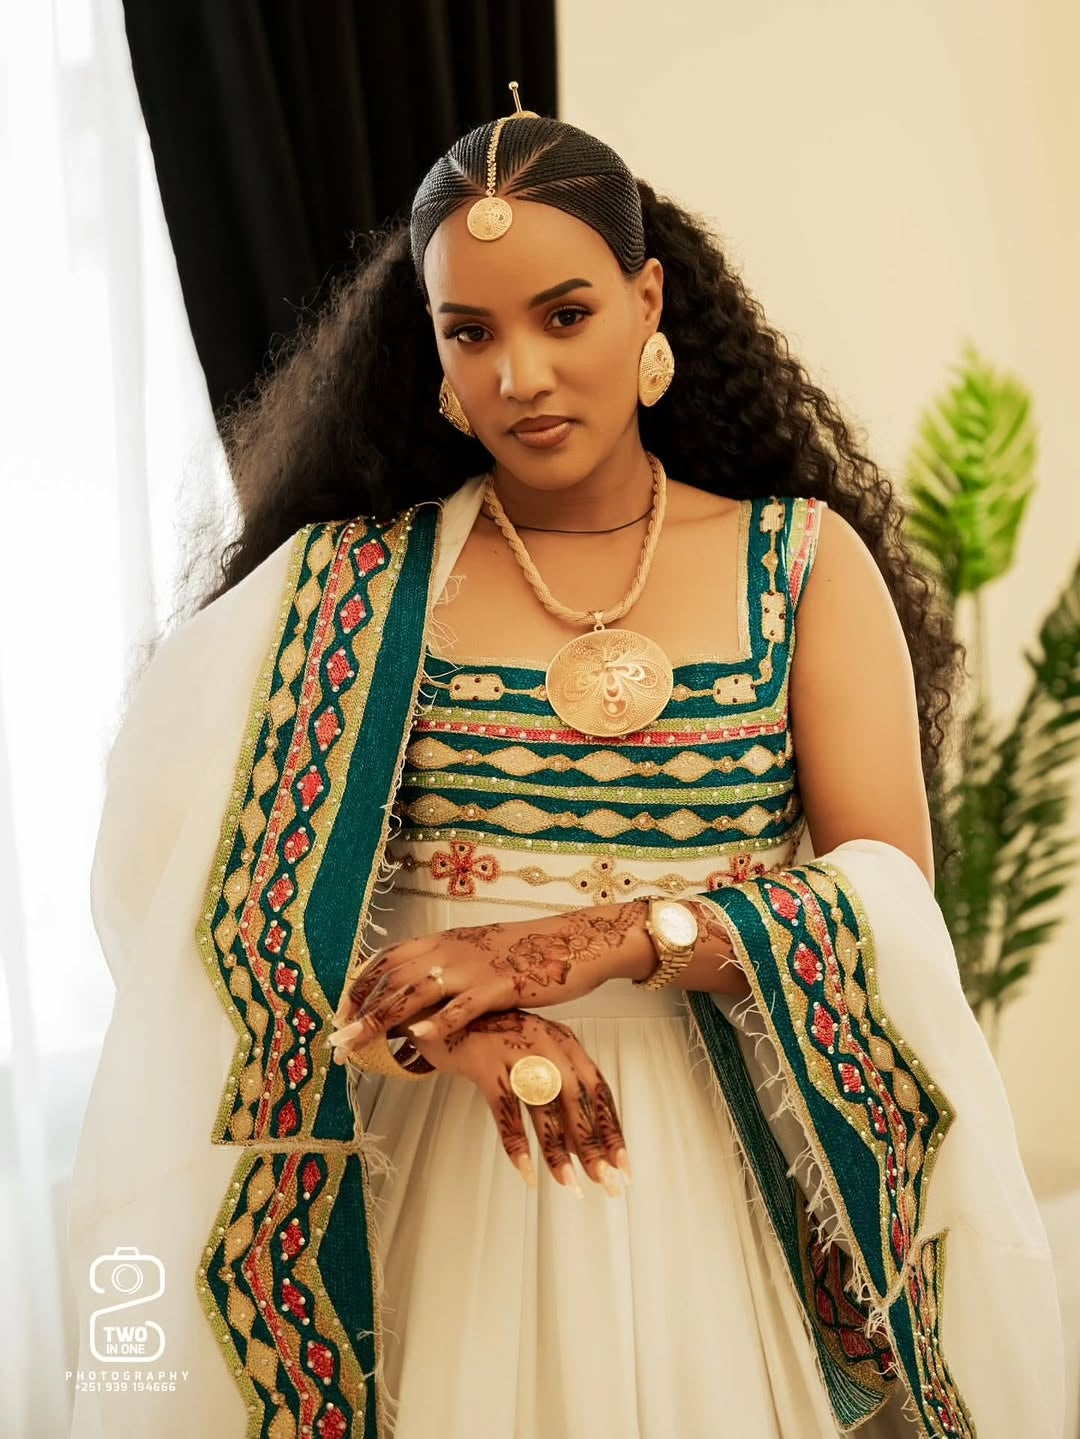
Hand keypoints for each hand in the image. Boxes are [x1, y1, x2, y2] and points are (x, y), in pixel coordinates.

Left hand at [329, 900, 653, 1051]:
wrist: (571, 942)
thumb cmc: (524, 952)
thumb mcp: (476, 953)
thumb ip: (446, 970)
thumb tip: (418, 996)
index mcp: (443, 941)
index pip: (387, 960)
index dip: (359, 986)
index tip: (339, 1012)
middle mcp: (451, 951)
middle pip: (392, 980)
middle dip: (360, 1011)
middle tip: (336, 1039)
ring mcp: (474, 968)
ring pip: (417, 994)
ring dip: (382, 1021)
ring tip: (357, 1043)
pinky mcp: (500, 986)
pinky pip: (463, 1007)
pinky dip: (437, 1022)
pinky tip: (415, 1037)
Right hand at [364, 1006, 633, 1194]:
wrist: (443, 1010)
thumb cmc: (492, 1038)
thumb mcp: (532, 1054)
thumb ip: (557, 1091)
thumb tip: (581, 1144)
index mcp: (563, 1041)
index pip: (597, 1089)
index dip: (612, 1129)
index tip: (624, 1166)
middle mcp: (546, 1043)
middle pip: (577, 1101)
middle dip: (593, 1146)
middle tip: (606, 1183)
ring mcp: (515, 1050)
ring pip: (544, 1107)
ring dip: (558, 1151)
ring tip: (568, 1185)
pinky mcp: (485, 1062)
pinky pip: (505, 1109)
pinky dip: (516, 1143)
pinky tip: (526, 1172)